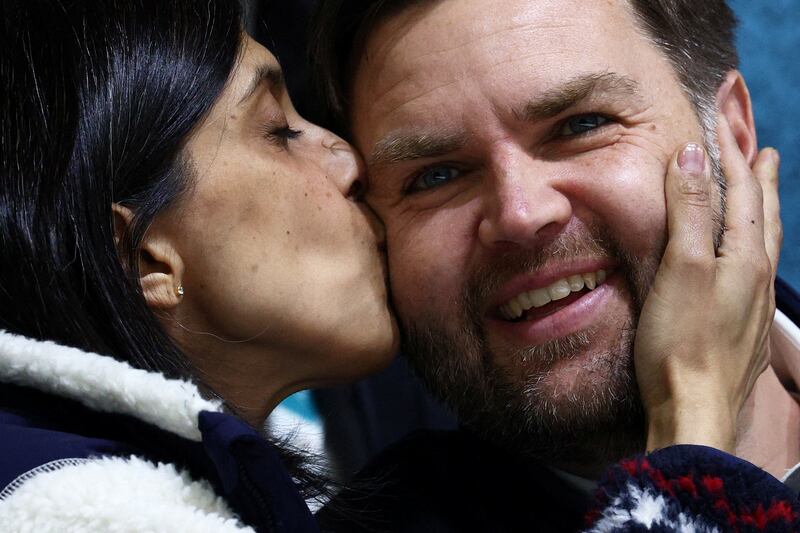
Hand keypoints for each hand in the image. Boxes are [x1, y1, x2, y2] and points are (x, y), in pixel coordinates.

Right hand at [634, 116, 781, 452]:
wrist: (694, 409)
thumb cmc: (680, 341)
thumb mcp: (680, 268)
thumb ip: (688, 212)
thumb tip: (691, 155)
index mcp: (744, 256)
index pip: (741, 190)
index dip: (730, 152)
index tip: (723, 119)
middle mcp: (758, 275)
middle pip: (763, 213)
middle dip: (759, 176)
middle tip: (762, 149)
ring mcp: (753, 303)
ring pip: (765, 241)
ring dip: (763, 208)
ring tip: (762, 190)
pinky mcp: (742, 325)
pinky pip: (756, 267)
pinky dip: (754, 241)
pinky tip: (747, 256)